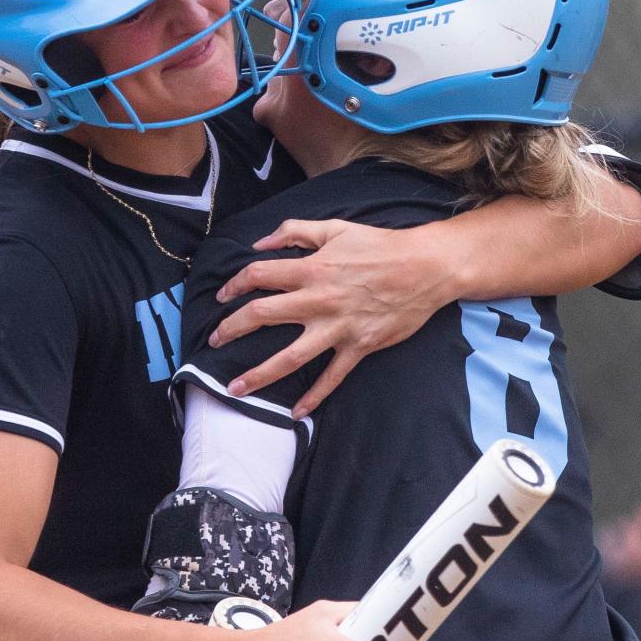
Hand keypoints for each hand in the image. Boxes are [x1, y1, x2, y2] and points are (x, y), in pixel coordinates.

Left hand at [209, 218, 454, 415]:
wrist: (426, 268)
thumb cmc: (380, 246)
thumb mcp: (335, 228)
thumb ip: (294, 231)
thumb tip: (260, 242)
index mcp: (311, 269)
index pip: (259, 277)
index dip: (234, 285)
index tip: (222, 296)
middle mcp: (318, 300)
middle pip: (262, 316)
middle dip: (231, 330)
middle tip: (214, 342)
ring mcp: (338, 327)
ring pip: (290, 356)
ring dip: (259, 375)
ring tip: (236, 388)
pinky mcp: (358, 346)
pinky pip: (331, 377)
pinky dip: (314, 396)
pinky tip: (296, 412)